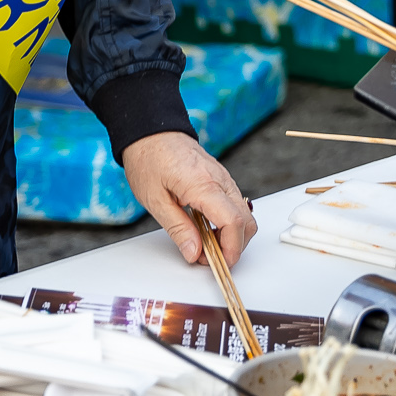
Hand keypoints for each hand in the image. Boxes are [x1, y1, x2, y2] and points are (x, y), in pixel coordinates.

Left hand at [122, 131, 256, 266]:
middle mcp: (220, 180)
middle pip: (246, 221)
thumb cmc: (148, 159)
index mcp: (203, 185)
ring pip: (244, 214)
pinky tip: (207, 228)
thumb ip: (178, 229)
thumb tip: (194, 253)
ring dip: (231, 235)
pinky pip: (235, 204)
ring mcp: (224, 178)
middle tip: (209, 258)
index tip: (219, 264)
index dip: (231, 249)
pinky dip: (228, 222)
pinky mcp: (221, 179)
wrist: (150, 131)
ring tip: (204, 244)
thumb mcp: (155, 200)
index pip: (233, 223)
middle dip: (235, 246)